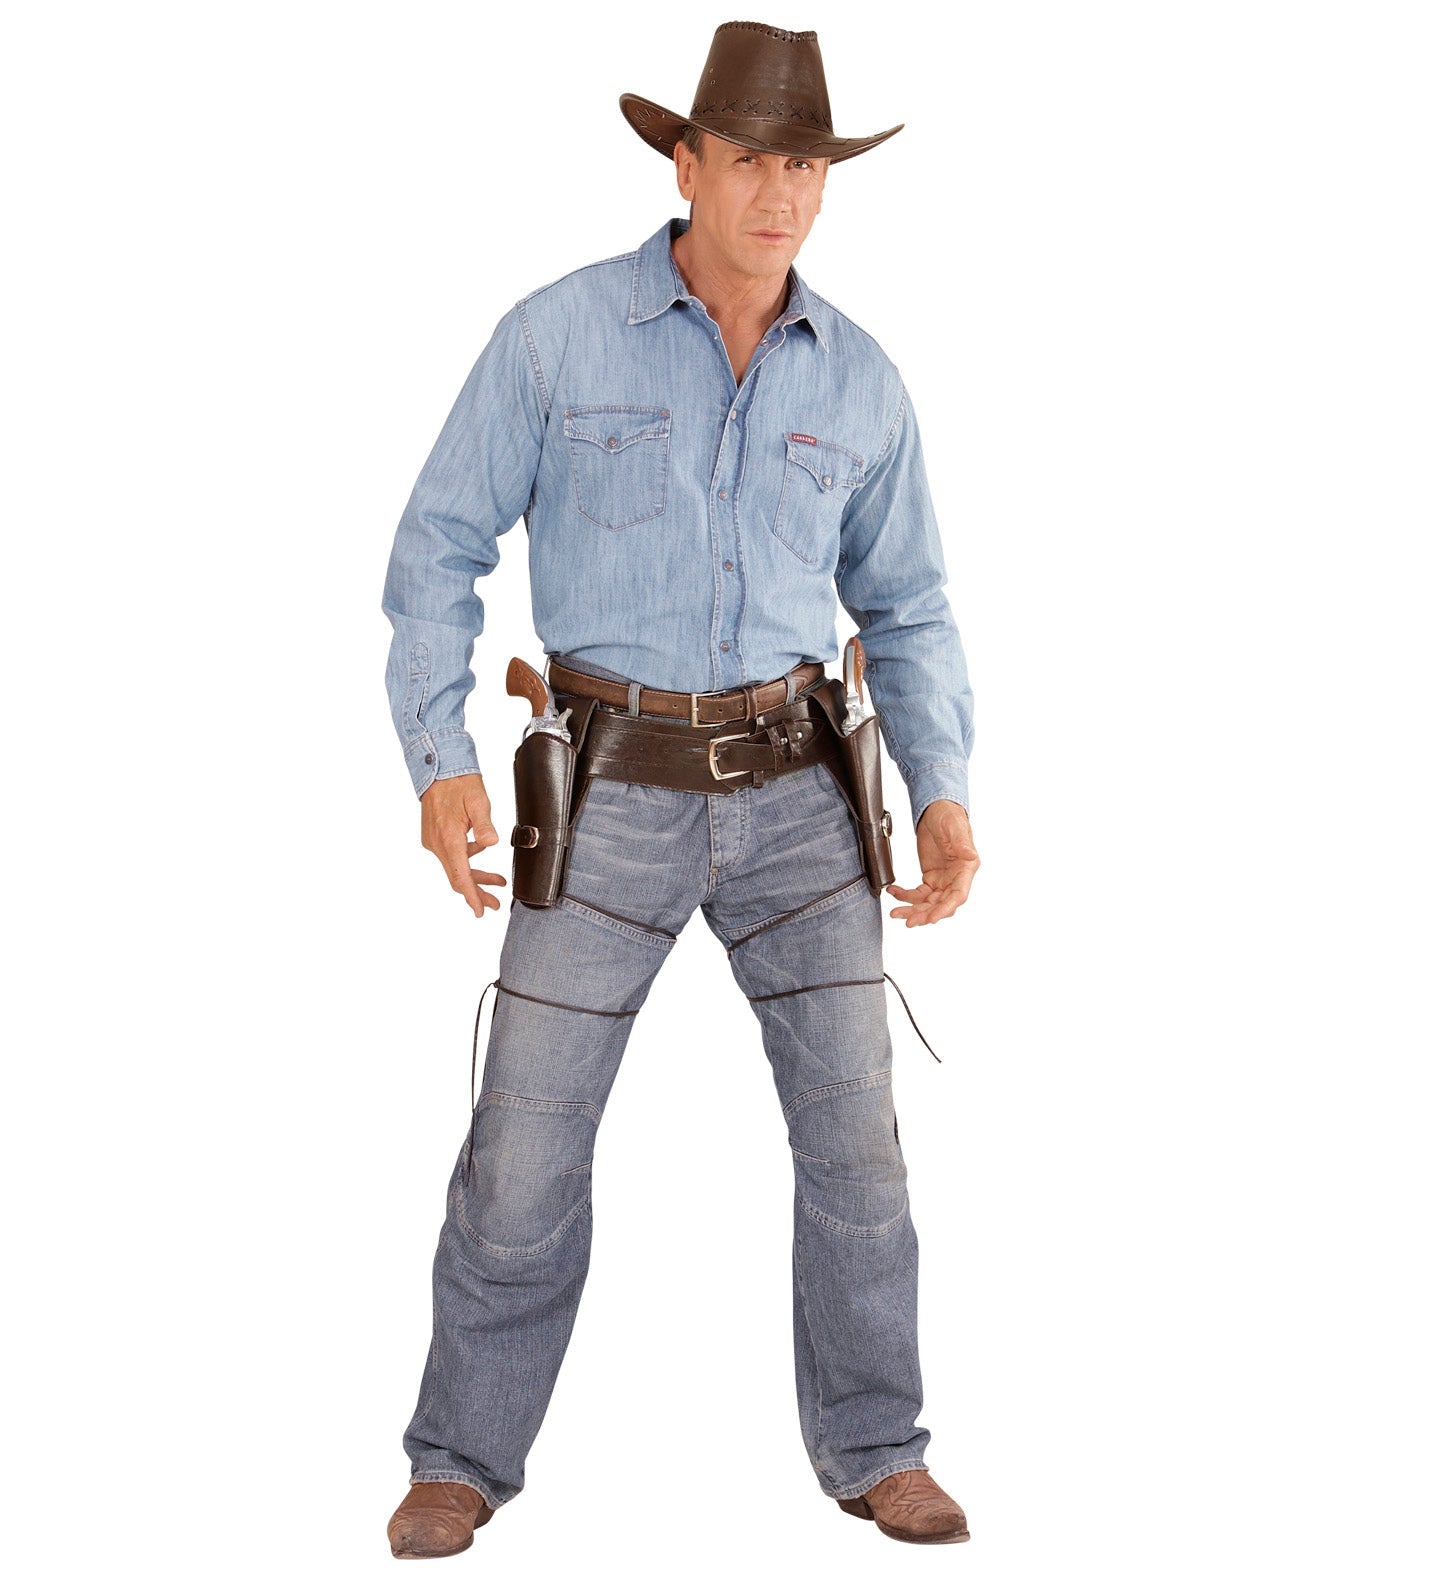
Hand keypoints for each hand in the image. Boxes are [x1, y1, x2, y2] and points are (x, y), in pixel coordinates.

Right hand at [420, 772, 507, 916]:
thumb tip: (492, 842)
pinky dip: (467, 859)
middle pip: (458, 878)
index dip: (472, 896)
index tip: (480, 911)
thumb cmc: (458, 782)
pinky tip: (480, 849)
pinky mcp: (433, 836)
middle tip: (495, 904)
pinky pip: (451, 855)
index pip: (461, 876)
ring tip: (497, 881)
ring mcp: (433, 841)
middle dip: (477, 892)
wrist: (437, 768)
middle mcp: (437, 844)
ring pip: (455, 867)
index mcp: (449, 838)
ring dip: (475, 876)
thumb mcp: (478, 801)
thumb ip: (484, 824)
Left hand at [886, 800, 979, 925]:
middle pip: (941, 904)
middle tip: (908, 920)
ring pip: (928, 903)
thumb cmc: (949, 815)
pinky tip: (893, 892)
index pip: (958, 895)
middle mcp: (956, 878)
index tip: (932, 918)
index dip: (945, 909)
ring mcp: (942, 880)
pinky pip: (917, 893)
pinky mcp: (930, 878)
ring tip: (895, 913)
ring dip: (912, 909)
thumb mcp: (954, 826)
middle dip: (924, 914)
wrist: (935, 810)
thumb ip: (961, 842)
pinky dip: (904, 895)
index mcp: (966, 868)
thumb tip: (970, 855)